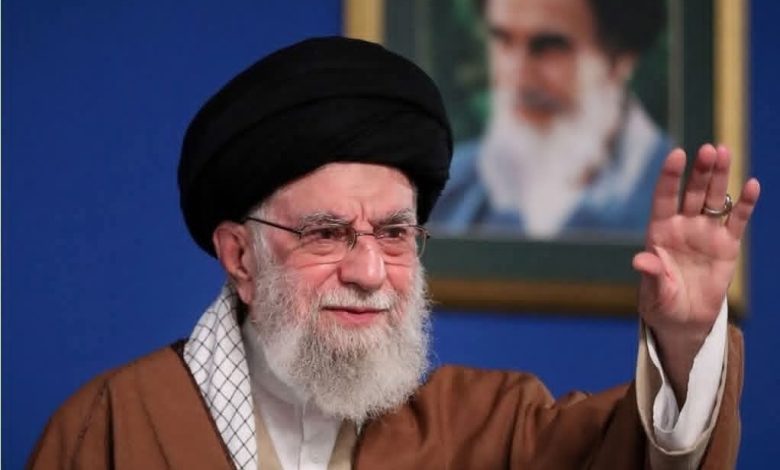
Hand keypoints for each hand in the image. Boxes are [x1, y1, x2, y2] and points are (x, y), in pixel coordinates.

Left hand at [632, 144, 759, 401]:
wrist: (683, 321)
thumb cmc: (661, 304)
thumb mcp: (654, 292)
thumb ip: (652, 274)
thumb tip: (641, 260)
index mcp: (659, 233)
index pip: (663, 198)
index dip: (669, 177)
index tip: (676, 155)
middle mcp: (682, 227)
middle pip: (691, 192)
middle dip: (700, 171)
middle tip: (709, 149)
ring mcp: (705, 233)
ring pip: (713, 199)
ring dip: (719, 177)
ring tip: (724, 152)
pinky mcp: (727, 245)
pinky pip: (736, 220)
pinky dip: (744, 204)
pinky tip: (751, 185)